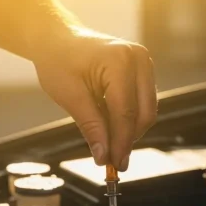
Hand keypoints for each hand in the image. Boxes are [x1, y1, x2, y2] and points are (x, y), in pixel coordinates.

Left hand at [33, 28, 156, 170]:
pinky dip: (129, 119)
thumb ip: (91, 126)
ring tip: (109, 145)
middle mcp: (138, 59)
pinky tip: (111, 128)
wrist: (58, 39)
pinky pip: (143, 102)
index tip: (113, 165)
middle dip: (128, 140)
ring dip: (130, 131)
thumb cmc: (59, 61)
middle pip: (143, 113)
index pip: (125, 113)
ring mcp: (144, 63)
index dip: (120, 143)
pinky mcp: (143, 70)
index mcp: (119, 62)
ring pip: (146, 110)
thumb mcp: (70, 96)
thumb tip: (103, 156)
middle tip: (113, 162)